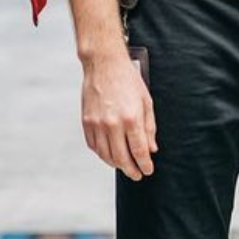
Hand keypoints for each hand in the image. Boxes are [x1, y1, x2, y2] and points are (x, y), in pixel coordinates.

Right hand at [79, 52, 157, 180]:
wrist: (104, 64)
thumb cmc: (127, 79)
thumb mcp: (146, 101)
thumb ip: (149, 127)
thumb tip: (151, 148)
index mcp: (131, 118)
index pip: (139, 151)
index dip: (144, 165)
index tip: (147, 170)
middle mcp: (112, 124)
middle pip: (122, 158)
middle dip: (131, 170)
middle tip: (137, 175)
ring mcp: (97, 124)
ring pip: (106, 155)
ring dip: (117, 165)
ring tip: (125, 167)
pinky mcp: (86, 122)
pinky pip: (94, 146)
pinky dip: (102, 154)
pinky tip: (110, 155)